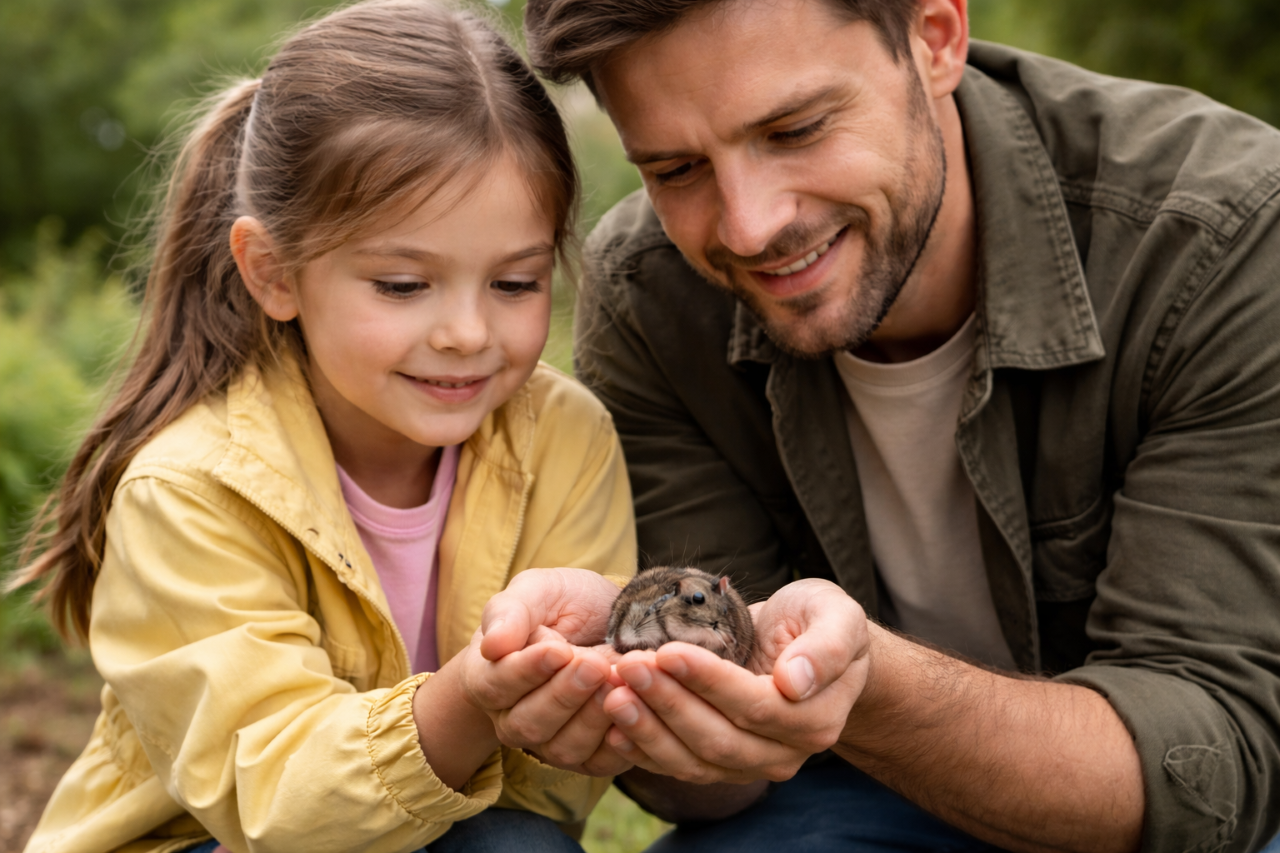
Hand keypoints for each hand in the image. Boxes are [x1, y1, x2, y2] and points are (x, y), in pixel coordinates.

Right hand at [468, 568, 632, 774]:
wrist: (607, 621)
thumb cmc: (562, 604)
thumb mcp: (538, 591)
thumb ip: (511, 612)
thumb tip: (493, 646)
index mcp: (489, 678)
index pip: (496, 686)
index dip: (527, 671)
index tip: (560, 650)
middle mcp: (513, 718)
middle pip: (528, 724)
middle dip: (565, 696)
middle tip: (596, 665)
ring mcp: (551, 741)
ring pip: (564, 748)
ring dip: (594, 718)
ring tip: (620, 683)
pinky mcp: (590, 756)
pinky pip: (600, 762)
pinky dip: (620, 740)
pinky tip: (636, 708)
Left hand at [601, 579, 868, 783]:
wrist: (805, 646)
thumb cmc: (818, 621)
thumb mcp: (836, 615)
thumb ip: (825, 646)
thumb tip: (795, 682)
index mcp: (815, 719)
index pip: (754, 707)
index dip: (708, 682)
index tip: (667, 651)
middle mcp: (784, 753)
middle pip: (718, 738)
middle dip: (668, 702)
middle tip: (627, 666)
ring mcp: (750, 764)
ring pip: (693, 760)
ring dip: (647, 729)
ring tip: (612, 694)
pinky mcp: (719, 764)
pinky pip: (678, 766)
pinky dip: (643, 749)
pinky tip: (612, 726)